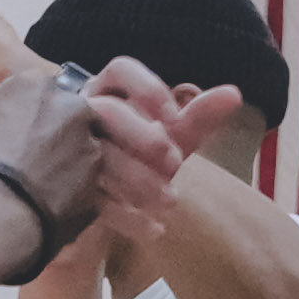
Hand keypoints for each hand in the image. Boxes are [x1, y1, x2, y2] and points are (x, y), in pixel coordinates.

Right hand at [0, 48, 103, 269]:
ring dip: (61, 173)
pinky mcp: (96, 194)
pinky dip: (66, 206)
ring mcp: (90, 153)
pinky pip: (82, 197)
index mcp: (34, 85)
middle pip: (64, 121)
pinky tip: (40, 218)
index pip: (33, 93)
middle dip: (49, 140)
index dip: (18, 117)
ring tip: (31, 197)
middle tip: (23, 166)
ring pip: (78, 159)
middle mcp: (72, 111)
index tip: (5, 137)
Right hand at [78, 64, 248, 261]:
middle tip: (175, 163)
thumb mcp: (170, 138)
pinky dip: (127, 217)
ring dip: (139, 180)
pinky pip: (91, 198)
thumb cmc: (137, 156)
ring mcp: (66, 151)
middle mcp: (80, 114)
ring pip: (97, 157)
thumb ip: (199, 116)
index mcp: (107, 91)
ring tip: (171, 202)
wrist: (102, 204)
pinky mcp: (63, 190)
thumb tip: (235, 93)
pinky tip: (154, 229)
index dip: (148, 90)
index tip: (174, 117)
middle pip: (106, 111)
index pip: (120, 70)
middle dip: (143, 137)